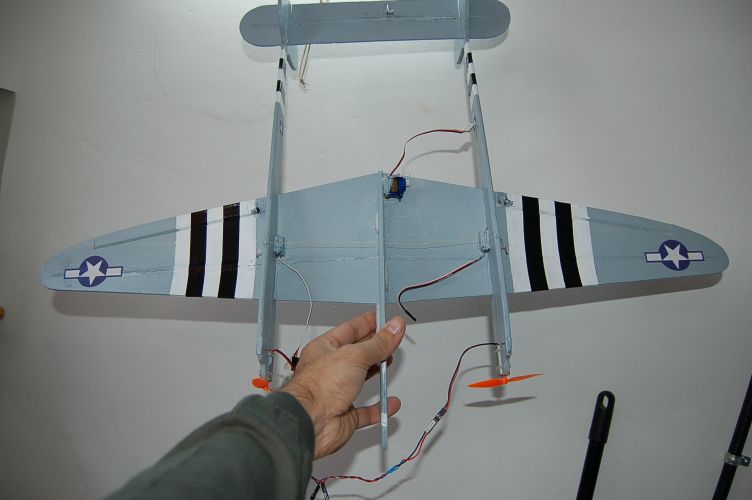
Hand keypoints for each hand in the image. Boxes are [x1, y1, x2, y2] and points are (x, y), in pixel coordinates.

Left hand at [281, 311, 405, 458]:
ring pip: (361, 379)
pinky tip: (390, 403)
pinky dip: (380, 408)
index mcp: (325, 349)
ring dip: (376, 372)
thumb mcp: (355, 356)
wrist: (310, 422)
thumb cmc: (318, 387)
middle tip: (392, 338)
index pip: (350, 330)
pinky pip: (366, 411)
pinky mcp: (345, 414)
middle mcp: (330, 369)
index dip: (368, 323)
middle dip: (375, 345)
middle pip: (357, 353)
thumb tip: (394, 327)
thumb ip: (378, 343)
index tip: (385, 319)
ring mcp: (337, 391)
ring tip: (389, 361)